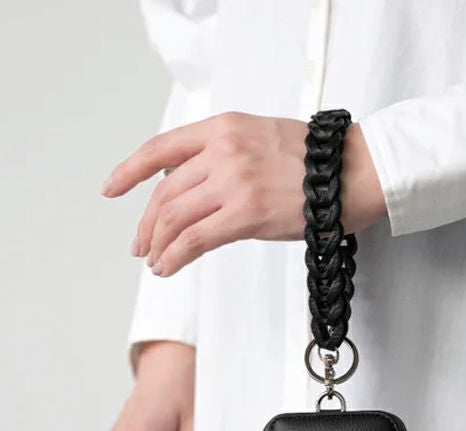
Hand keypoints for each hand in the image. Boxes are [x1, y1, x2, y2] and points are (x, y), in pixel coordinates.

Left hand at [101, 112, 386, 276]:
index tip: (112, 189)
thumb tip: (196, 189)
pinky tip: (168, 267)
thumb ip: (225, 157)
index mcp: (224, 128)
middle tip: (140, 245)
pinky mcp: (247, 214)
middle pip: (166, 191)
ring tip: (155, 261)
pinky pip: (195, 238)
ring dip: (158, 243)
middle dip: (147, 223)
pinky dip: (174, 255)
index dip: (130, 171)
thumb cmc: (317, 163)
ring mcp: (234, 181)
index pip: (161, 148)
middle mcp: (223, 150)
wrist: (353, 173)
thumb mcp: (262, 140)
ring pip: (174, 216)